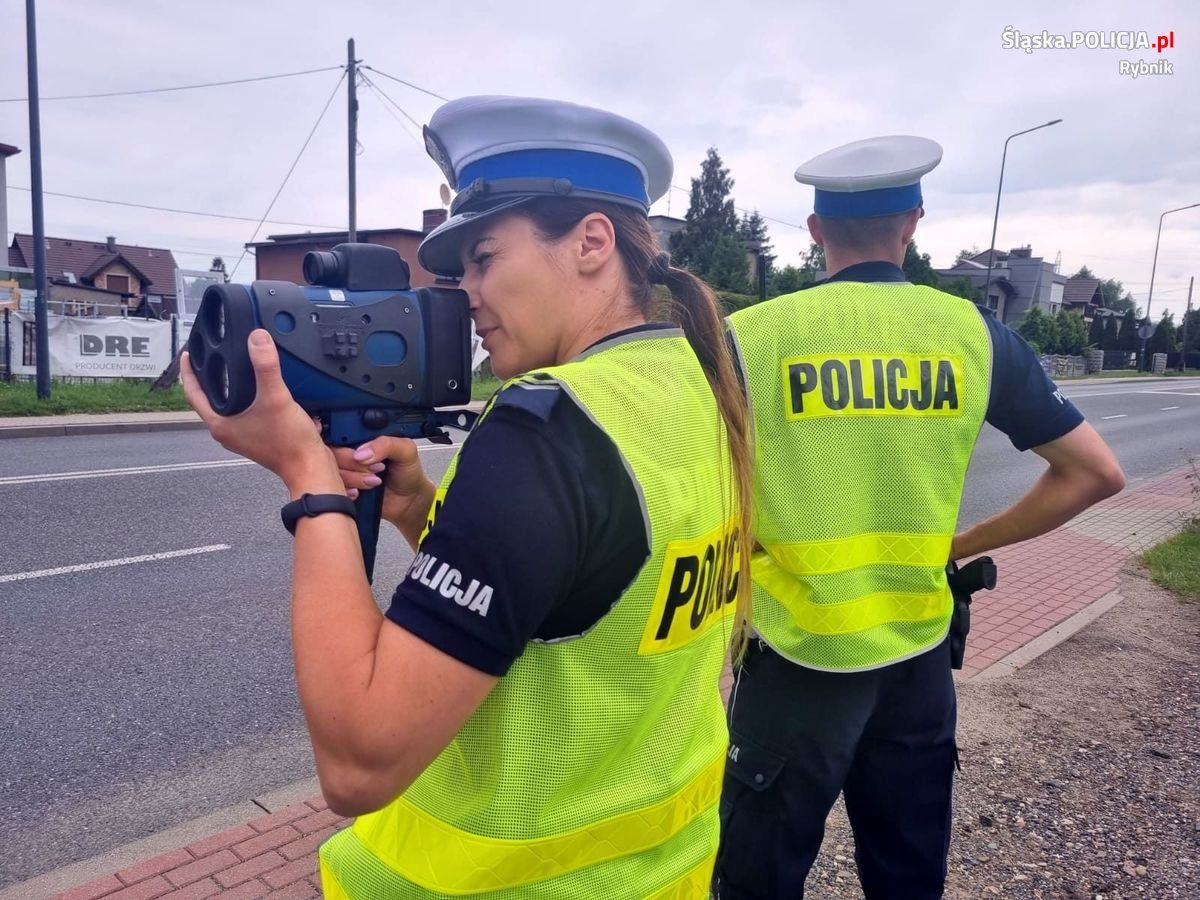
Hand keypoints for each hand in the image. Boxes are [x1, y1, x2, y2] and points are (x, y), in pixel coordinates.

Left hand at [180, 329, 334, 487]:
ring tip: (237, 367)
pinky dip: (251, 397)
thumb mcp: (276, 398)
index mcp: (221, 424)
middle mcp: (228, 431)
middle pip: (211, 399)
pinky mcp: (259, 436)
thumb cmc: (290, 445)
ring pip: (231, 405)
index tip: (189, 354)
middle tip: (212, 357)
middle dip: (210, 377)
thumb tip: (257, 339)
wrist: (311, 468)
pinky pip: (248, 411)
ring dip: (232, 387)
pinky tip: (263, 387)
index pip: (194, 394)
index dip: (188, 372)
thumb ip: (266, 367)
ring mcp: (244, 435)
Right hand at [331, 437, 434, 533]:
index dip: (345, 441)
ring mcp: (344, 471)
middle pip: (333, 451)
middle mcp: (350, 452)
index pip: (341, 432)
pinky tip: (359, 492)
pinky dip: (345, 490)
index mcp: (363, 437)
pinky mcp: (343, 489)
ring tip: (374, 481)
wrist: (409, 501)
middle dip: (352, 461)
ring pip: (331, 470)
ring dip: (352, 477)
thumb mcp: (406, 450)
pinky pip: (333, 488)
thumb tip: (361, 453)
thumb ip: (387, 444)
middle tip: (376, 468)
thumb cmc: (408, 472)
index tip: (358, 452)